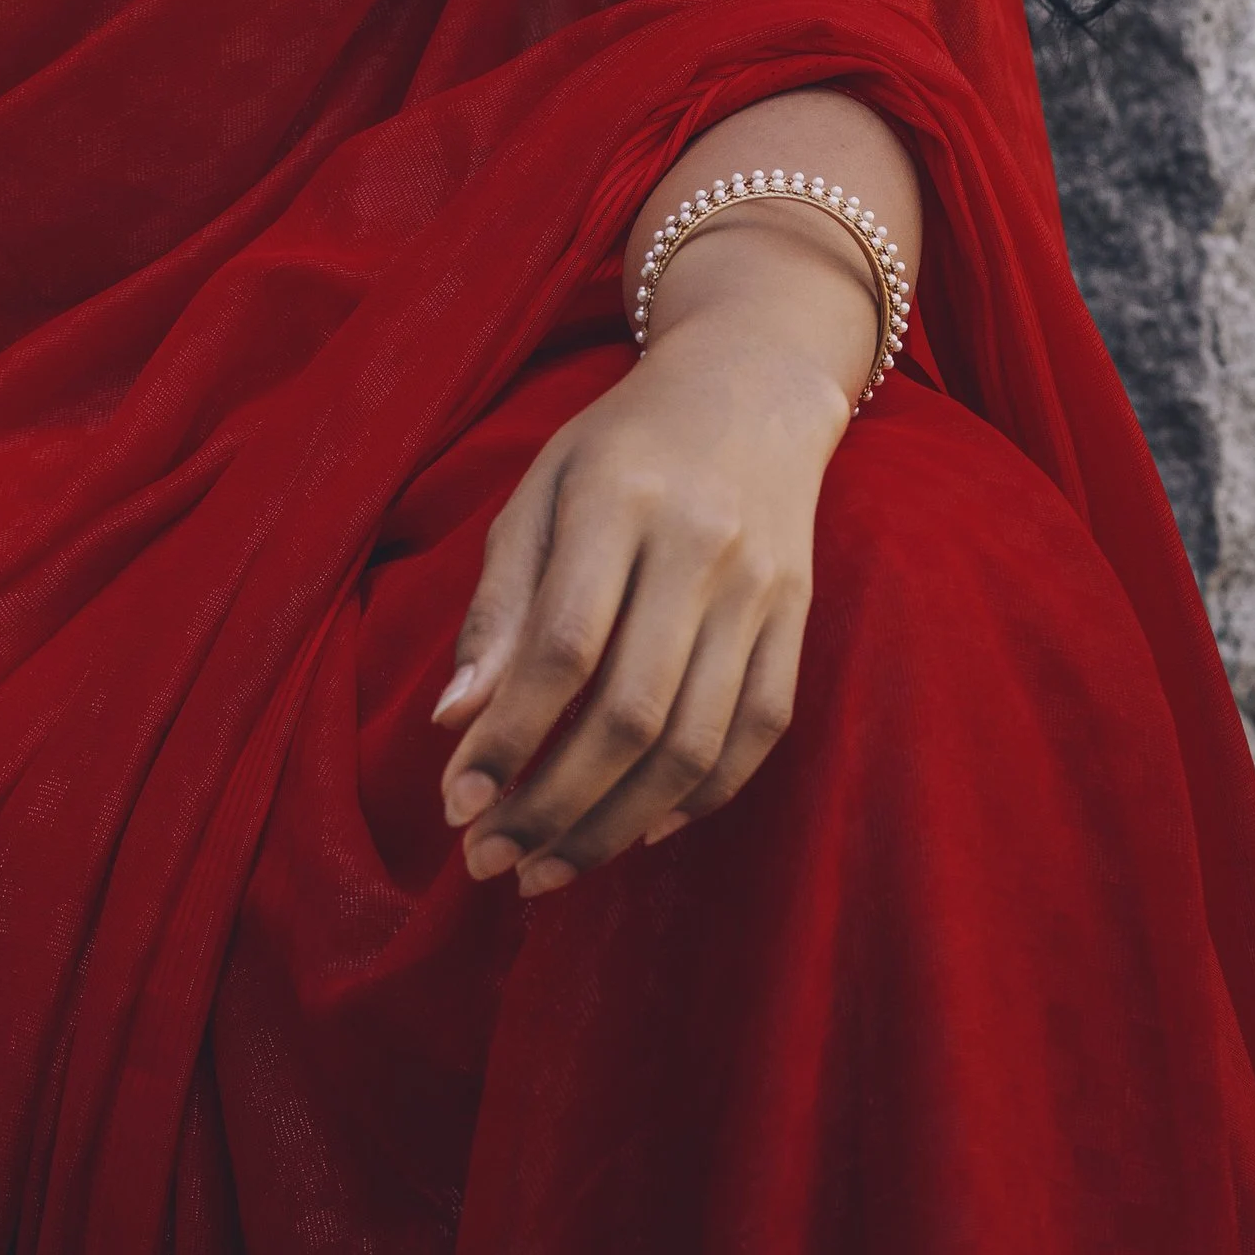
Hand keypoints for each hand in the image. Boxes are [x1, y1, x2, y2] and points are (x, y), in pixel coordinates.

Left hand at [435, 227, 866, 896]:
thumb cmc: (618, 445)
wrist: (750, 386)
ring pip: (694, 742)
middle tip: (490, 862)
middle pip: (629, 712)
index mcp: (618, 499)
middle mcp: (700, 546)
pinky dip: (700, 798)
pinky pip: (758, 733)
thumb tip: (453, 722)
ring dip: (613, 825)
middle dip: (551, 805)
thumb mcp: (540, 491)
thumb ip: (499, 605)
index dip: (509, 738)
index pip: (564, 647)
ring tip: (546, 868)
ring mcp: (761, 587)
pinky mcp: (800, 617)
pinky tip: (638, 830)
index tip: (455, 804)